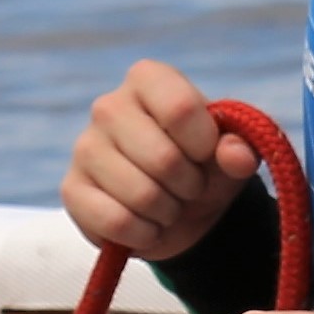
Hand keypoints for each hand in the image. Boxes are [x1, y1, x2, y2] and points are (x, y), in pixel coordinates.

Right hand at [60, 58, 254, 260]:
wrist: (180, 210)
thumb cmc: (205, 167)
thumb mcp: (233, 155)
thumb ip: (241, 149)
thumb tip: (235, 155)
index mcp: (148, 79)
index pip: (180, 108)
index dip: (204, 144)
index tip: (206, 155)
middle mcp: (108, 105)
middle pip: (162, 157)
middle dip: (189, 185)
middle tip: (189, 186)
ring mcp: (84, 147)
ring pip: (140, 194)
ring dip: (168, 212)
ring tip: (169, 204)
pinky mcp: (71, 189)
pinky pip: (116, 222)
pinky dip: (145, 234)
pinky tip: (147, 224)